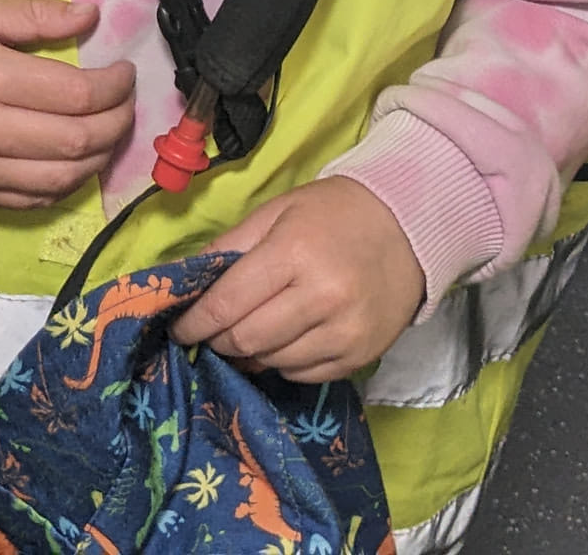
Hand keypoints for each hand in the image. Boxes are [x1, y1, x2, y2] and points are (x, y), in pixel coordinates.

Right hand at [0, 0, 135, 208]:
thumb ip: (36, 15)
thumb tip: (92, 16)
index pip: (76, 95)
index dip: (115, 86)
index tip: (125, 72)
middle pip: (77, 141)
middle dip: (118, 122)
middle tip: (127, 102)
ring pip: (62, 179)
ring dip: (101, 157)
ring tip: (110, 131)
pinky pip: (34, 201)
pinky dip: (67, 184)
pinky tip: (78, 160)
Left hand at [169, 176, 423, 381]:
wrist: (408, 227)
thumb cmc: (333, 214)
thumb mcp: (277, 211)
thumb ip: (229, 246)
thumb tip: (182, 280)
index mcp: (293, 252)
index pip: (227, 303)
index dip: (195, 321)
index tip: (179, 328)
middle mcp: (321, 297)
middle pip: (245, 339)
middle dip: (218, 339)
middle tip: (210, 330)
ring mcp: (344, 332)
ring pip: (271, 361)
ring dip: (250, 352)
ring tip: (248, 331)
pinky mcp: (359, 356)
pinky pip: (302, 375)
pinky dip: (282, 362)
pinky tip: (285, 339)